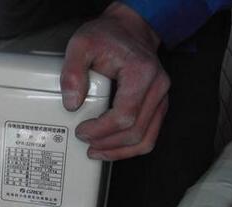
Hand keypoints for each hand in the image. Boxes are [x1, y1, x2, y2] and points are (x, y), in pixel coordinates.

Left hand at [61, 2, 169, 159]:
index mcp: (141, 73)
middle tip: (85, 142)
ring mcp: (160, 98)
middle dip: (107, 144)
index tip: (82, 131)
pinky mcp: (157, 106)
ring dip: (119, 151)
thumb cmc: (108, 36)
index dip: (100, 130)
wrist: (128, 29)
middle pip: (135, 132)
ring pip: (146, 139)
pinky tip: (111, 148)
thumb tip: (72, 103)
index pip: (124, 116)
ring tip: (96, 152)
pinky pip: (148, 135)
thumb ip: (72, 72)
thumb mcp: (81, 45)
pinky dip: (129, 147)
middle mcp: (157, 87)